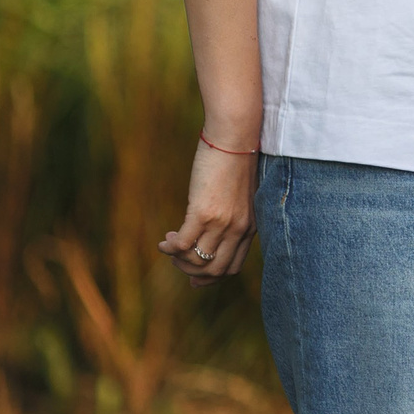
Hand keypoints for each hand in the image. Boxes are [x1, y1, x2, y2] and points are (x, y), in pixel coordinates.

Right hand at [158, 136, 259, 286]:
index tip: (194, 276)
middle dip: (192, 271)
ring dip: (179, 260)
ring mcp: (222, 223)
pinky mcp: (203, 213)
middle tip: (178, 260)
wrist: (234, 137)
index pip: (233, 266)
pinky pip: (182, 245)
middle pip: (215, 270)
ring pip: (197, 261)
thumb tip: (213, 227)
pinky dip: (170, 248)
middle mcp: (238, 229)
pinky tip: (164, 241)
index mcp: (250, 226)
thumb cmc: (235, 161)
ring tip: (171, 244)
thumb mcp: (240, 195)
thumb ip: (232, 214)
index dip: (211, 276)